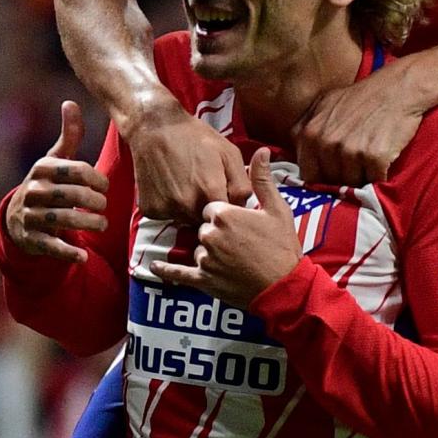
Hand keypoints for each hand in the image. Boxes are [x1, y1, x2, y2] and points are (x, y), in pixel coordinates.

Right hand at [2, 101, 108, 260]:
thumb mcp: (55, 159)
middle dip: (95, 202)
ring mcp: (31, 216)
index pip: (77, 171)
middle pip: (72, 195)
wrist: (17, 217)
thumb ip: (68, 135)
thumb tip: (70, 102)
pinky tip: (83, 256)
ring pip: (64, 220)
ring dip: (88, 224)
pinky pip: (51, 246)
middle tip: (105, 207)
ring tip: (101, 224)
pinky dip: (68, 253)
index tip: (104, 187)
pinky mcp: (31, 239)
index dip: (97, 179)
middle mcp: (34, 191)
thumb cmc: (46, 184)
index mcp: (43, 169)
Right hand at [120, 101, 246, 222]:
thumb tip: (245, 207)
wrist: (154, 127)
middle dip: (208, 209)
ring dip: (189, 209)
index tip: (222, 195)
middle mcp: (187, 206)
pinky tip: (170, 186)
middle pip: (206, 222)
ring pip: (186, 221)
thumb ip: (243, 184)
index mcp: (210, 193)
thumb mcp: (229, 153)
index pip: (228, 218)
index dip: (227, 208)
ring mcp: (166, 208)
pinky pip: (167, 216)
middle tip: (202, 186)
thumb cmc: (194, 137)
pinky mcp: (150, 209)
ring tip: (185, 184)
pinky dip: (170, 206)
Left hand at [145, 149, 301, 307]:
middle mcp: (209, 235)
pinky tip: (153, 266)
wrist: (284, 287)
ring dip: (210, 253)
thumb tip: (262, 150)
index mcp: (224, 215)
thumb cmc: (282, 247)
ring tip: (235, 261)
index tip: (239, 223)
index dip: (224, 216)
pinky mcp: (203, 280)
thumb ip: (262, 179)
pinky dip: (166, 270)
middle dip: (217, 234)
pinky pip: (178, 273)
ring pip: (198, 249)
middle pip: (203, 228)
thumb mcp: (277, 209)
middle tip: (240, 244)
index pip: (211, 208)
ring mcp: (204, 258)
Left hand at [294, 60, 431, 186]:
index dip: (322, 176)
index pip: (308, 174)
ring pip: (351, 184)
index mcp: (309, 134)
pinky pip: (374, 181)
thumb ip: (305, 127)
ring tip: (369, 160)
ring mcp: (350, 151)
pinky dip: (379, 177)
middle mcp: (326, 144)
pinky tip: (383, 161)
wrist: (398, 88)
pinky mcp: (374, 157)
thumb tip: (290, 154)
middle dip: (342, 177)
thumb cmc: (361, 97)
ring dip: (361, 178)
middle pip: (330, 181)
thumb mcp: (324, 105)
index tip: (333, 173)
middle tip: (356, 165)